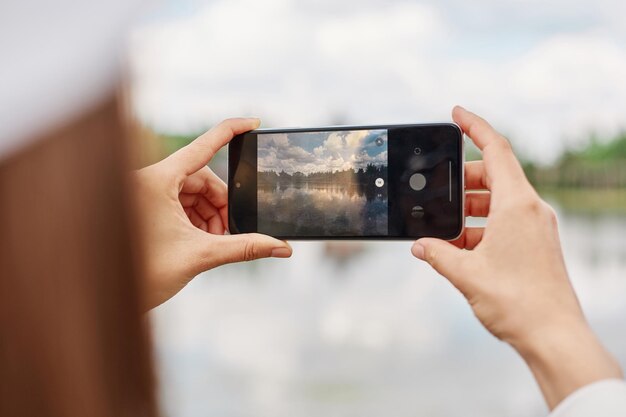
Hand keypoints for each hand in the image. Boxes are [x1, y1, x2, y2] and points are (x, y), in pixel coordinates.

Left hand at [133, 118, 291, 309]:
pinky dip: (195, 218)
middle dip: (220, 204)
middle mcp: (147, 181)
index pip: (202, 146)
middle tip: (230, 231)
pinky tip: (200, 239)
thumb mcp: (200, 255)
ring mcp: (144, 193)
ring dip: (209, 214)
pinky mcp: (144, 206)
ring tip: (213, 241)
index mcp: (157, 181)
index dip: (230, 131)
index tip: (252, 122)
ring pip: (191, 192)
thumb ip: (244, 247)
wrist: (109, 299)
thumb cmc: (143, 274)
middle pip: (200, 178)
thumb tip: (281, 247)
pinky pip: (178, 202)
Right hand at [412, 107, 621, 407]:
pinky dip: (481, 227)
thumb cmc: (517, 303)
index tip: (456, 113)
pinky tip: (460, 247)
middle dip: (461, 181)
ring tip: (443, 229)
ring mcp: (536, 227)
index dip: (475, 127)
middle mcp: (531, 210)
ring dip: (469, 209)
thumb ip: (436, 253)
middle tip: (436, 192)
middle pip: (493, 176)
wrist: (553, 336)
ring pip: (498, 201)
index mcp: (517, 205)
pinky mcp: (537, 244)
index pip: (497, 150)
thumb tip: (418, 244)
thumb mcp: (465, 274)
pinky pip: (505, 222)